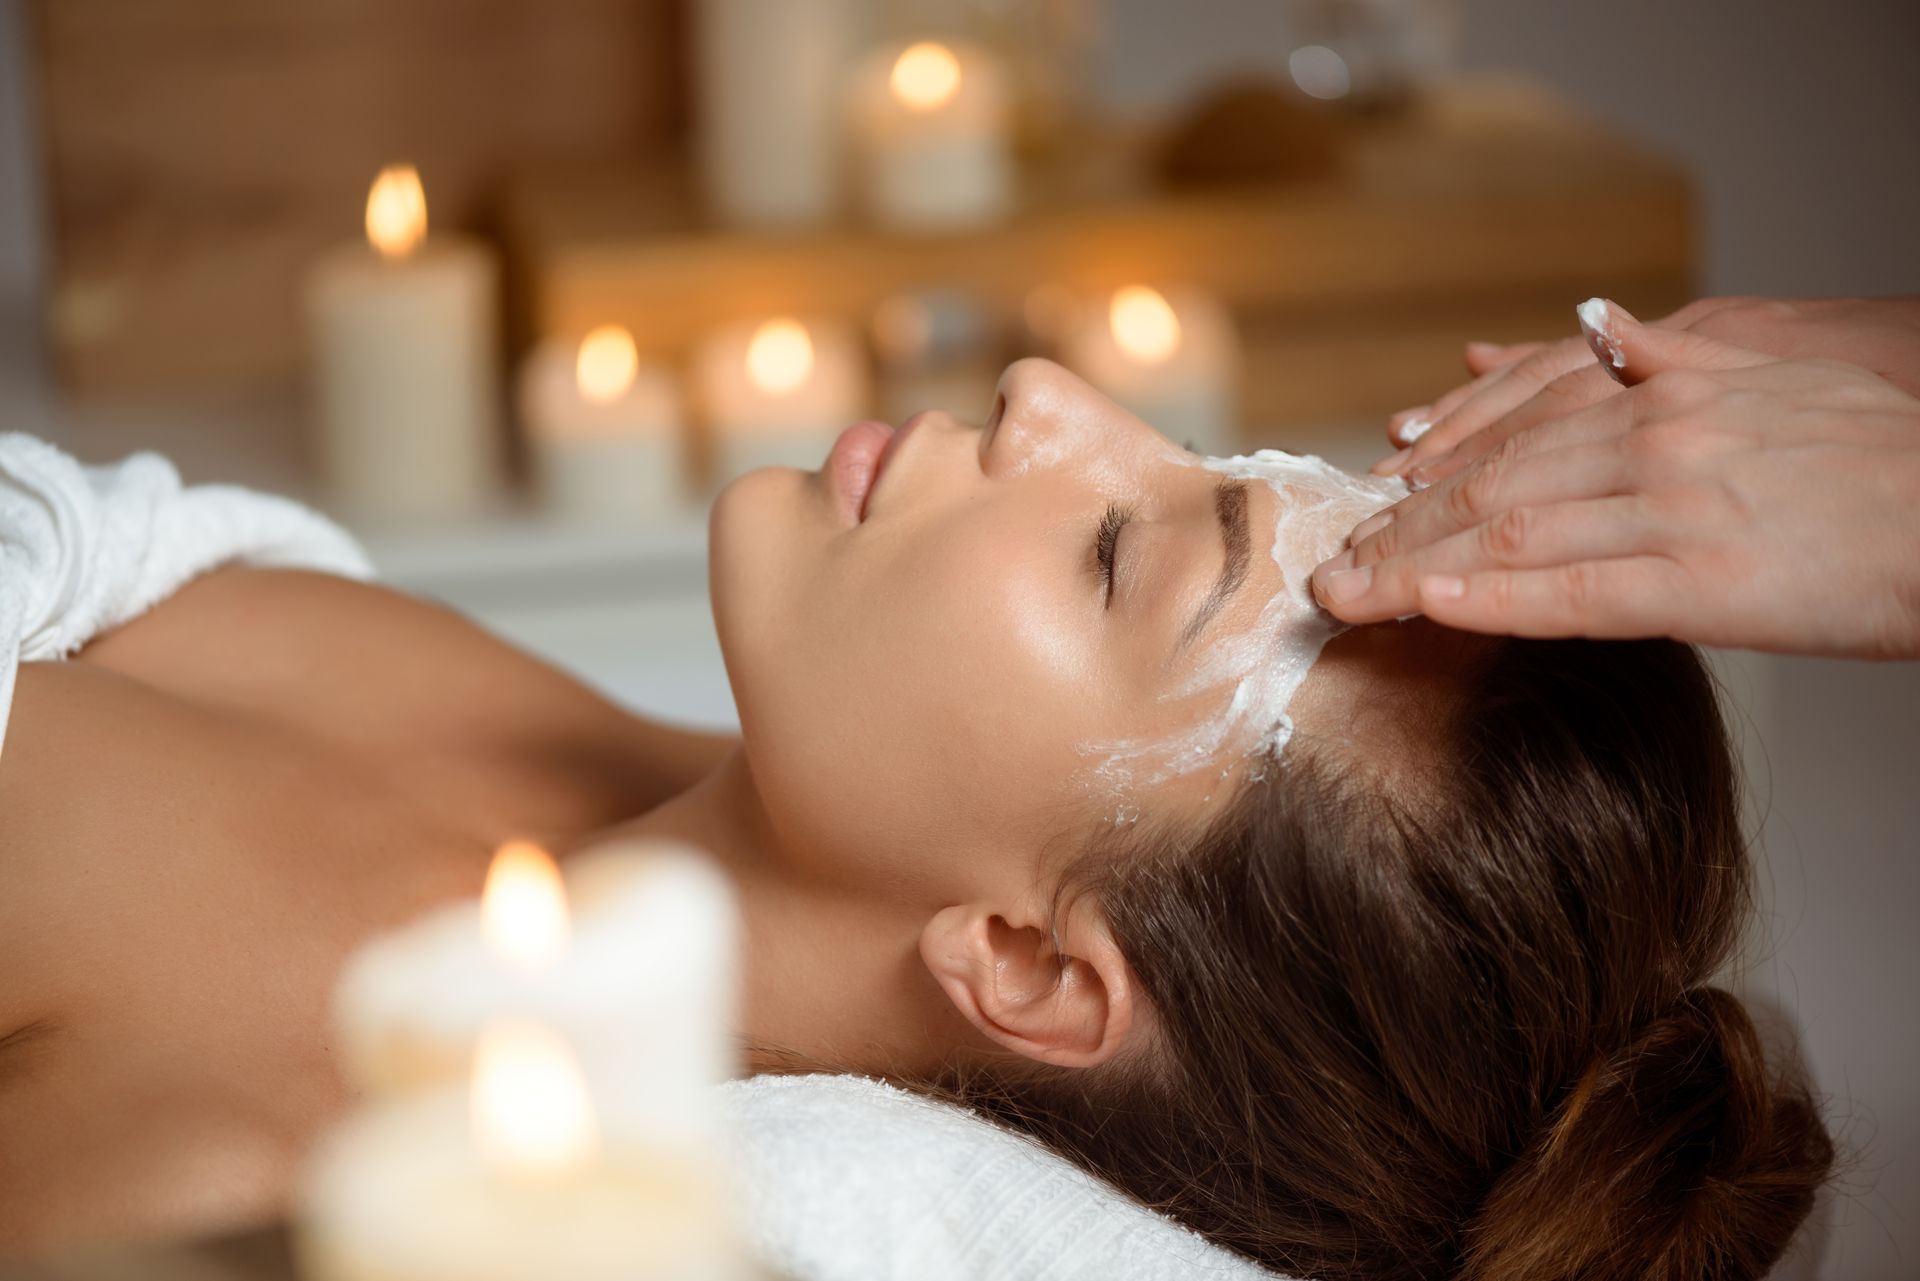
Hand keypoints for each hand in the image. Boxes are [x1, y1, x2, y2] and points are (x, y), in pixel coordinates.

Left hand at [1311, 304, 1919, 658]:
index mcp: (1661, 400)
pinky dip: (1487, 600)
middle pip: (1489, 490)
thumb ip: (1674, 357)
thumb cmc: (1879, 457)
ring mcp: (1672, 512)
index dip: (1431, 482)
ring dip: (1414, 569)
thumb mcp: (1772, 374)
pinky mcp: (1702, 581)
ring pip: (1508, 538)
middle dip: (1398, 531)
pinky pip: (1569, 594)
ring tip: (1350, 595)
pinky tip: (1427, 608)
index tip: (1374, 512)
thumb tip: (1603, 326)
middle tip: (1332, 568)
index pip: (1512, 442)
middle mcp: (1652, 447)